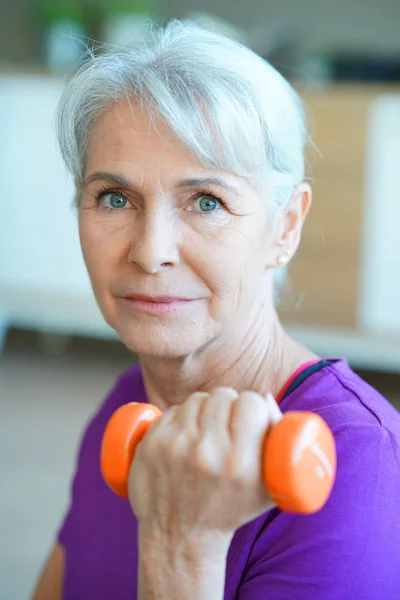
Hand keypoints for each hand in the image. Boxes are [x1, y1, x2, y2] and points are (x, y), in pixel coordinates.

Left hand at [128, 387, 278, 542]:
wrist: (179, 537)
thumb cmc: (229, 510)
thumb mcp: (267, 489)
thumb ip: (278, 444)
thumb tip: (265, 398)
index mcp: (240, 465)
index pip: (251, 403)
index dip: (253, 404)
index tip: (250, 415)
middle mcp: (207, 454)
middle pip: (223, 396)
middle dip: (229, 404)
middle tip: (228, 421)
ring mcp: (176, 447)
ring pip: (197, 399)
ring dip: (205, 408)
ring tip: (207, 428)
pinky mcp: (153, 444)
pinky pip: (173, 410)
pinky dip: (182, 417)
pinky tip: (186, 434)